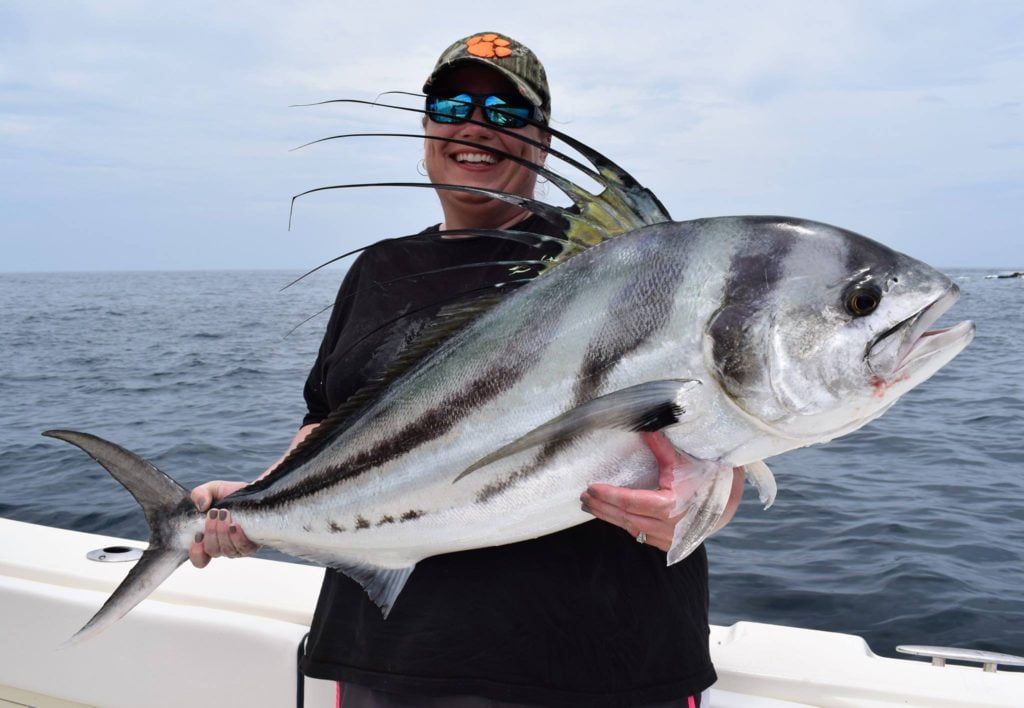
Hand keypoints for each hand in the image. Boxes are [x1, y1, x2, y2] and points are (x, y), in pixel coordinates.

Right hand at [188, 480, 258, 567]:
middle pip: (212, 551)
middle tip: (213, 513)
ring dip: (223, 532)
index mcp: (209, 539)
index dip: (196, 553)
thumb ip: (200, 493)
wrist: (256, 492)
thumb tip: (201, 506)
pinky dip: (237, 537)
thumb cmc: (232, 495)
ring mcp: (237, 548)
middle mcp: (223, 547)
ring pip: (227, 550)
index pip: (199, 558)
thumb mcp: (213, 489)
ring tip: (224, 513)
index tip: (197, 538)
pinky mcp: (252, 545)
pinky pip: (243, 548)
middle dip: (211, 532)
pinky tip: (235, 525)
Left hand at [579, 432, 743, 551]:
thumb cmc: (710, 477)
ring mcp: (670, 539)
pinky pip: (643, 536)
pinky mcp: (672, 544)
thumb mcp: (685, 460)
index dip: (608, 495)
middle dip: (602, 508)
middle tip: (584, 498)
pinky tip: (616, 518)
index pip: (629, 502)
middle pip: (626, 518)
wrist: (734, 502)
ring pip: (632, 529)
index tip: (591, 488)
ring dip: (611, 518)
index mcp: (670, 506)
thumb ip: (661, 447)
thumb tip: (642, 426)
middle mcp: (668, 527)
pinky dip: (627, 526)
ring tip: (593, 507)